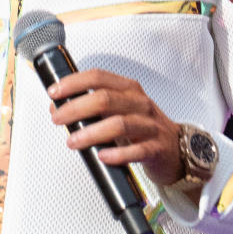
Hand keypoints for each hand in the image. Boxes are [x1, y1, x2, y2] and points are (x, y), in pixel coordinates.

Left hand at [47, 68, 182, 187]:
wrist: (176, 149)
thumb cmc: (142, 127)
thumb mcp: (118, 111)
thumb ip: (89, 108)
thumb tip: (57, 107)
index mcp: (129, 89)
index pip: (99, 77)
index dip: (74, 83)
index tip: (55, 92)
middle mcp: (140, 103)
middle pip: (106, 98)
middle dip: (76, 108)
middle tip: (58, 119)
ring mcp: (150, 125)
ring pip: (119, 124)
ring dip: (91, 133)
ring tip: (73, 141)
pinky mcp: (157, 148)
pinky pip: (137, 150)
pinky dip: (117, 154)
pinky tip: (102, 156)